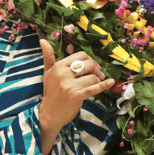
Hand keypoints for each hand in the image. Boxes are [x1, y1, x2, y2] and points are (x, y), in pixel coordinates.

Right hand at [38, 39, 113, 153]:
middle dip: (96, 68)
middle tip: (98, 74)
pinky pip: (94, 88)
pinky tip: (110, 82)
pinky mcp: (77, 96)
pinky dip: (104, 85)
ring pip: (93, 77)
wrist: (49, 114)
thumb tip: (43, 39)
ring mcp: (70, 85)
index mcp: (58, 66)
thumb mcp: (47, 72)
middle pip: (88, 64)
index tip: (92, 66)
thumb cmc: (50, 92)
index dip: (90, 59)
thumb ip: (48, 56)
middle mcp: (63, 74)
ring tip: (98, 82)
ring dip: (98, 79)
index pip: (81, 55)